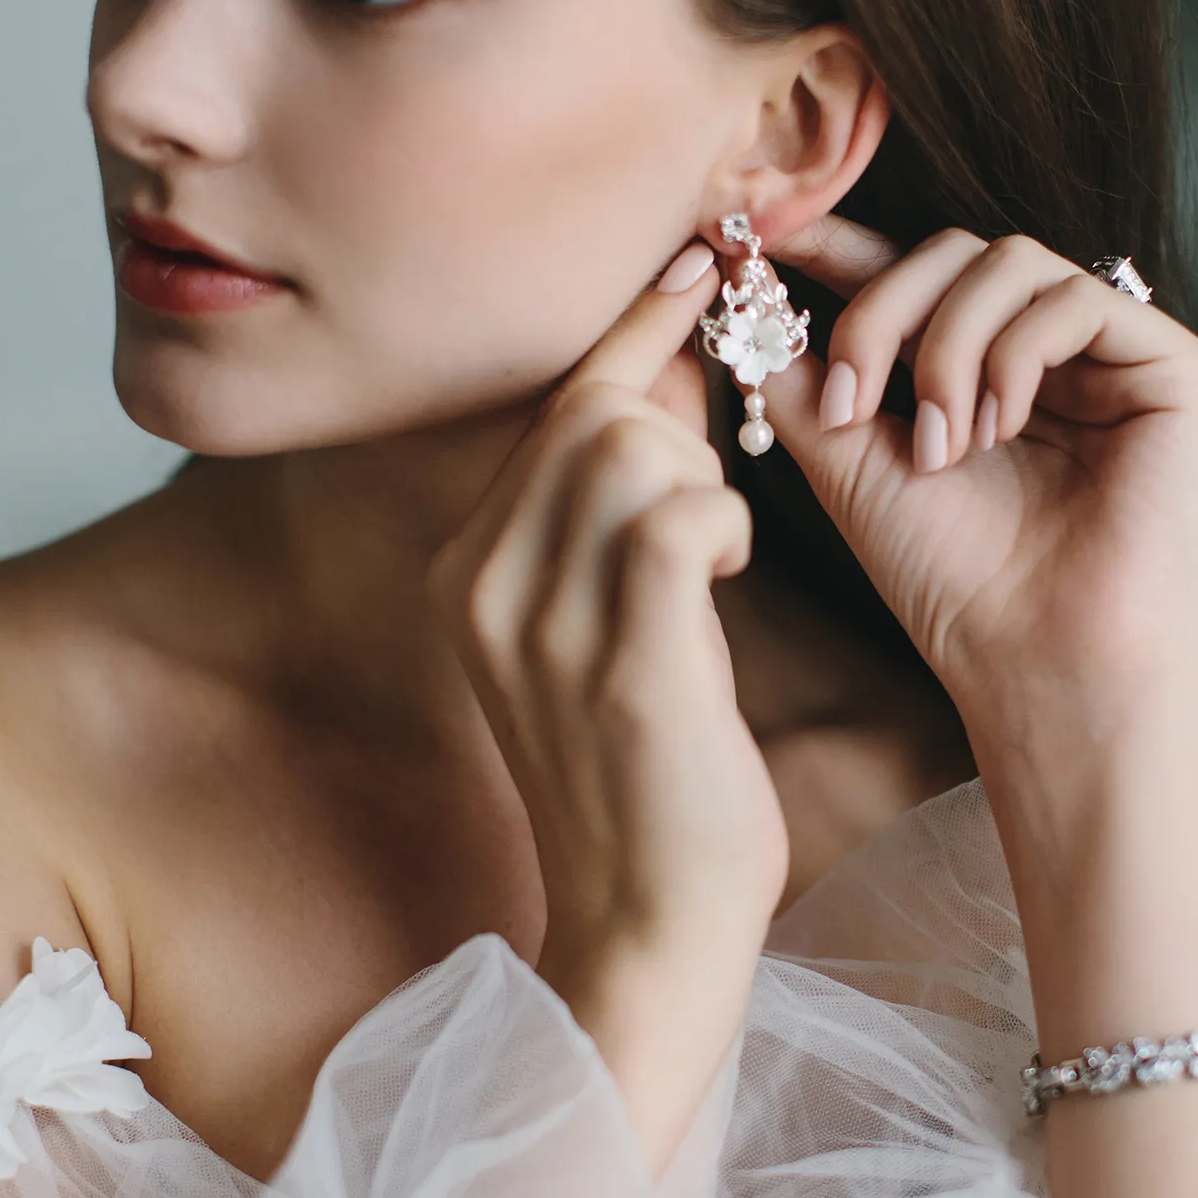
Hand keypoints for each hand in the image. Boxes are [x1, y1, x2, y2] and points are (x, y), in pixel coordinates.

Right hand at [428, 248, 787, 1164]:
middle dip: (683, 416)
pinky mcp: (620, 661)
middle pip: (593, 410)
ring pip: (632, 446)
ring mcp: (541, 623)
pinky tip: (726, 579)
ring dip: (704, 480)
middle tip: (729, 479)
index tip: (702, 269)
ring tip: (713, 562)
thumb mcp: (606, 626)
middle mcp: (482, 584)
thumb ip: (615, 509)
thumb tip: (667, 372)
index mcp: (468, 570)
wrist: (649, 928)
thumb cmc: (653, 776)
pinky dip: (722, 523)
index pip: (554, 405)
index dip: (634, 329)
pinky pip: (680, 511)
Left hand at [752, 217, 1197, 723]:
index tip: (760, 238)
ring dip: (946, 348)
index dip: (839, 245)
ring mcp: (1118, 354)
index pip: (913, 273)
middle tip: (850, 407)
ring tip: (940, 448)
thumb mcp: (850, 464)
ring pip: (1008, 261)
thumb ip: (802, 377)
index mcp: (983, 368)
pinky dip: (1013, 357)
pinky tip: (1000, 431)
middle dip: (880, 314)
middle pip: (953, 250)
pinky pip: (1074, 299)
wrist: (1042, 665)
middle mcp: (1055, 351)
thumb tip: (747, 286)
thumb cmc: (955, 583)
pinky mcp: (1177, 367)